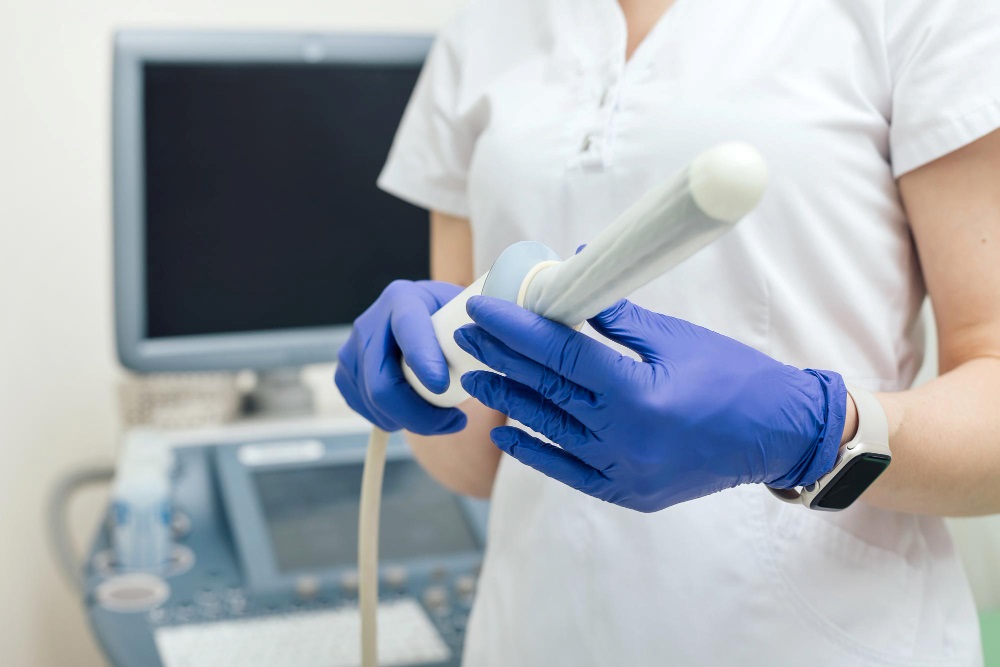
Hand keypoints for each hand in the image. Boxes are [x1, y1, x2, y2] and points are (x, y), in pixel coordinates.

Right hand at [335, 280, 466, 434]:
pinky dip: (394, 420)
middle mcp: (370, 323)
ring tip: (442, 415)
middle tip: (456, 422)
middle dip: (419, 414)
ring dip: (411, 420)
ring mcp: (352, 349)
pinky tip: (416, 411)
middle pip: (382, 384)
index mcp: (402, 299)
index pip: (408, 332)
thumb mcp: (467, 310)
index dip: (423, 361)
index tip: (443, 386)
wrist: (421, 316)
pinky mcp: (346, 373)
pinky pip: (366, 410)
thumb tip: (499, 345)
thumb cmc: (450, 316)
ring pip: (375, 404)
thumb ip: (480, 324)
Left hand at [455, 296, 846, 511]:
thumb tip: (575, 272)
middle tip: (467, 337)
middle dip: (502, 360)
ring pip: (549, 432)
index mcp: (636, 394)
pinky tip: (506, 436)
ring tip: (476, 379)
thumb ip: (616, 314)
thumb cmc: (735, 376)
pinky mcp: (628, 492)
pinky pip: (568, 472)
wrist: (779, 435)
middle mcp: (623, 438)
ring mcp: (624, 471)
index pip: (558, 355)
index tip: (482, 311)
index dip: (515, 330)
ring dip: (509, 402)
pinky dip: (536, 454)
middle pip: (546, 391)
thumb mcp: (676, 338)